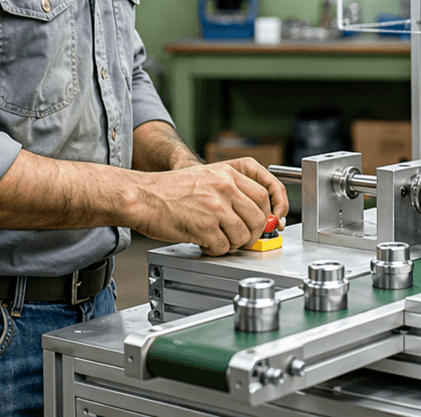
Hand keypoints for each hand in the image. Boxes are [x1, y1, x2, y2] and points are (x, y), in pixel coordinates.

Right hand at [125, 160, 289, 255]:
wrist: (142, 196)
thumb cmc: (170, 189)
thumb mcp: (206, 176)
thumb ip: (233, 189)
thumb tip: (260, 213)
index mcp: (228, 171)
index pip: (267, 188)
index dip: (278, 206)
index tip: (278, 219)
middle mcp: (225, 185)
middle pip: (260, 215)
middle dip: (256, 232)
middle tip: (244, 237)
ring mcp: (216, 205)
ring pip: (244, 234)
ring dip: (235, 243)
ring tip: (219, 239)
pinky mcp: (204, 225)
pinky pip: (223, 246)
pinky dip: (216, 250)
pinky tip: (205, 242)